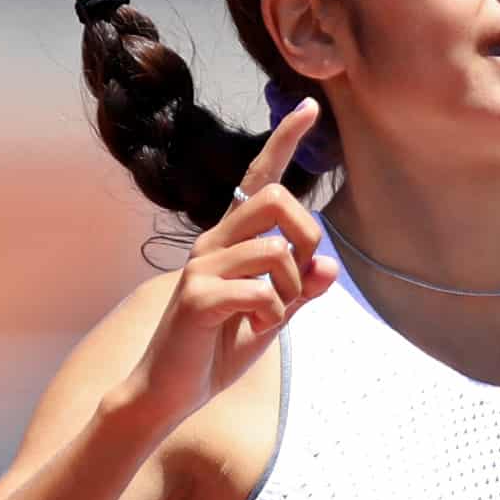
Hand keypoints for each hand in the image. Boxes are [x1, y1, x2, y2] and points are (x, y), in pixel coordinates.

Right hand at [125, 99, 337, 427]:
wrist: (170, 393)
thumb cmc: (216, 352)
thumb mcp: (271, 319)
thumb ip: (300, 292)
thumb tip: (330, 266)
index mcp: (231, 240)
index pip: (258, 178)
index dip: (284, 141)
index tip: (310, 107)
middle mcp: (213, 242)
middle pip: (278, 200)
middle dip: (309, 239)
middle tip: (303, 280)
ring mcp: (202, 266)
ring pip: (277, 251)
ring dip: (291, 291)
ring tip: (271, 316)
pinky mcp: (198, 297)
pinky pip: (260, 291)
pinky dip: (272, 315)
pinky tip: (254, 327)